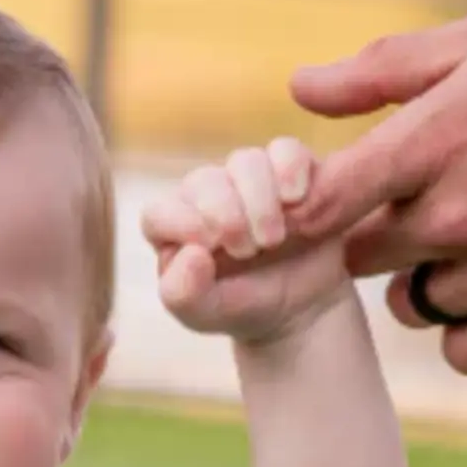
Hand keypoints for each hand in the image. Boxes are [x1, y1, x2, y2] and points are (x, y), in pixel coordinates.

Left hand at [141, 141, 348, 344]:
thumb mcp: (210, 315)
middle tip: (249, 251)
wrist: (308, 308)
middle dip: (226, 214)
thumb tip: (190, 254)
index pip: (158, 214)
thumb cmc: (248, 308)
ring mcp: (249, 180)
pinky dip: (291, 172)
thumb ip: (185, 294)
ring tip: (274, 239)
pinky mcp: (290, 171)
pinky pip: (286, 151)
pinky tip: (298, 202)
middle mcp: (210, 198)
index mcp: (178, 233)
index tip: (210, 245)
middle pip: (204, 182)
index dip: (180, 223)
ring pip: (245, 162)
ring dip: (260, 199)